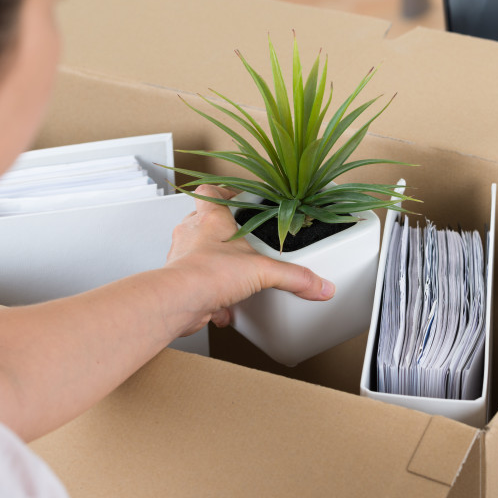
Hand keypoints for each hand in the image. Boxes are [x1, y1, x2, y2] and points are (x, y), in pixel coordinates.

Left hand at [164, 185, 334, 334]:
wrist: (179, 301)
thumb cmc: (207, 273)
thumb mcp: (262, 271)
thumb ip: (294, 276)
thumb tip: (318, 284)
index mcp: (210, 219)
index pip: (209, 191)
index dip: (222, 191)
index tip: (237, 197)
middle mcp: (191, 235)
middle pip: (203, 221)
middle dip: (223, 233)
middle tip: (241, 241)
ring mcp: (182, 258)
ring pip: (198, 254)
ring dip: (216, 265)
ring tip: (235, 275)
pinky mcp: (180, 282)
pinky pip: (198, 284)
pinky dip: (212, 295)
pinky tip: (226, 306)